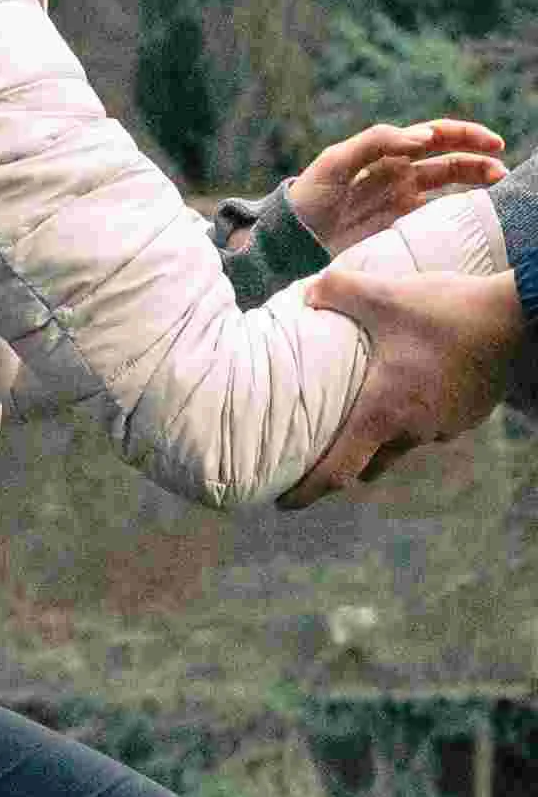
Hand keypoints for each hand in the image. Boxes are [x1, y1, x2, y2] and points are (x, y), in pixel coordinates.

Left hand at [278, 269, 525, 508]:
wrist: (519, 319)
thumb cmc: (447, 313)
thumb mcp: (384, 295)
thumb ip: (336, 292)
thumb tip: (306, 294)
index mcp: (383, 414)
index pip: (337, 471)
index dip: (307, 491)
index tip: (282, 504)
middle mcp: (413, 431)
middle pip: (367, 463)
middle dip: (341, 463)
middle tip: (314, 453)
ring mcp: (444, 427)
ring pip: (400, 442)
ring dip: (380, 434)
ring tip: (361, 409)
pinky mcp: (468, 414)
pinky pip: (428, 424)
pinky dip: (410, 415)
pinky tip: (405, 387)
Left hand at [287, 120, 506, 254]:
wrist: (291, 239)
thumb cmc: (308, 196)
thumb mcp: (335, 162)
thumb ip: (377, 142)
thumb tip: (423, 136)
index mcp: (385, 152)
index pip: (433, 136)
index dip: (463, 135)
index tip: (490, 143)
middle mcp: (398, 173)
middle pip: (447, 160)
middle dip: (477, 159)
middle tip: (501, 169)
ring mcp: (400, 200)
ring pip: (447, 186)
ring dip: (473, 183)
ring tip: (496, 186)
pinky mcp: (398, 227)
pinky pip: (434, 214)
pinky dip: (456, 211)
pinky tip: (473, 213)